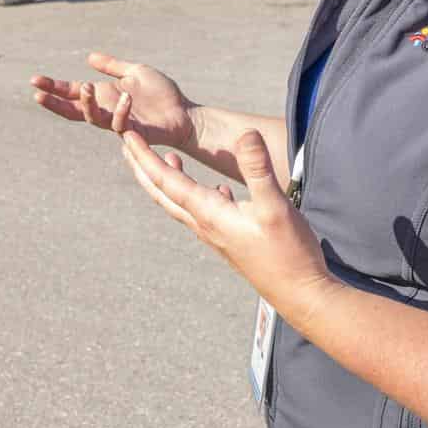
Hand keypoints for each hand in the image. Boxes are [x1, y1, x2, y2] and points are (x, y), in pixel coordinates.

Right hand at [29, 53, 195, 149]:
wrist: (184, 113)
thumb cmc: (162, 94)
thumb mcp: (134, 71)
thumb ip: (112, 66)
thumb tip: (88, 57)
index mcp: (103, 95)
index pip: (71, 92)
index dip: (53, 87)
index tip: (34, 80)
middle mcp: (105, 110)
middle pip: (72, 109)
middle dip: (54, 103)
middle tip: (37, 94)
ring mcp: (118, 122)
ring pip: (92, 118)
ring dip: (86, 104)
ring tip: (85, 86)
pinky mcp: (134, 132)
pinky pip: (121, 124)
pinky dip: (121, 111)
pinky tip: (125, 97)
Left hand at [120, 128, 337, 328]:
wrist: (300, 293)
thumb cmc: (288, 252)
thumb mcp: (274, 205)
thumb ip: (258, 169)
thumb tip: (246, 134)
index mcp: (209, 214)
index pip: (167, 181)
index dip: (145, 157)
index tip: (126, 137)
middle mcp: (205, 225)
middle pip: (164, 194)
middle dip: (144, 169)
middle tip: (127, 147)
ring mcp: (217, 236)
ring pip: (182, 204)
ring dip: (169, 181)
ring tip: (165, 160)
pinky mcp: (231, 242)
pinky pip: (205, 214)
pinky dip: (200, 195)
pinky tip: (217, 191)